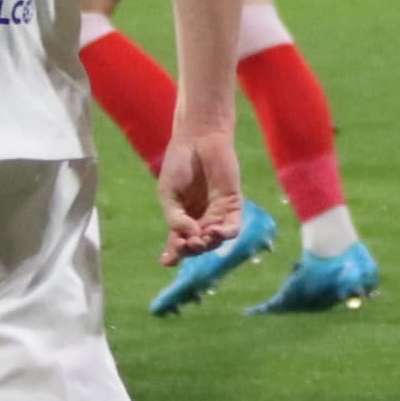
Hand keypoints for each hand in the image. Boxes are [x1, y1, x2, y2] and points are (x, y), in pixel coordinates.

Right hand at [157, 122, 243, 255]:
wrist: (198, 139)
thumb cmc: (179, 163)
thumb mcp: (168, 193)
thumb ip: (176, 217)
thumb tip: (190, 236)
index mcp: (182, 218)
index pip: (178, 242)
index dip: (173, 254)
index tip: (166, 261)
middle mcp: (200, 219)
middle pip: (197, 245)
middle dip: (191, 249)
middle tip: (186, 244)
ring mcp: (217, 213)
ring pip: (215, 240)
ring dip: (207, 244)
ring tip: (199, 239)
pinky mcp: (233, 205)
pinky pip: (233, 227)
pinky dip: (225, 234)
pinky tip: (214, 231)